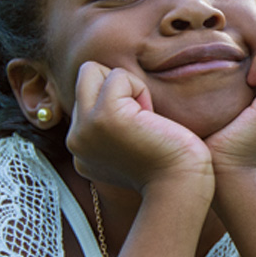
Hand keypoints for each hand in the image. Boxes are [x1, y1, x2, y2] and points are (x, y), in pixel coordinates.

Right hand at [66, 61, 212, 194]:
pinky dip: (139, 89)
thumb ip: (112, 124)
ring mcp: (84, 128)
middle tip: (140, 119)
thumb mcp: (129, 145)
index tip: (138, 133)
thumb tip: (113, 88)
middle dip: (115, 85)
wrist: (180, 185)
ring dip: (127, 87)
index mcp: (81, 148)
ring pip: (93, 70)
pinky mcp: (103, 116)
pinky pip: (118, 76)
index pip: (86, 96)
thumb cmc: (169, 166)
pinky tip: (149, 119)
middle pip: (83, 77)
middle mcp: (75, 140)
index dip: (118, 101)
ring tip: (144, 121)